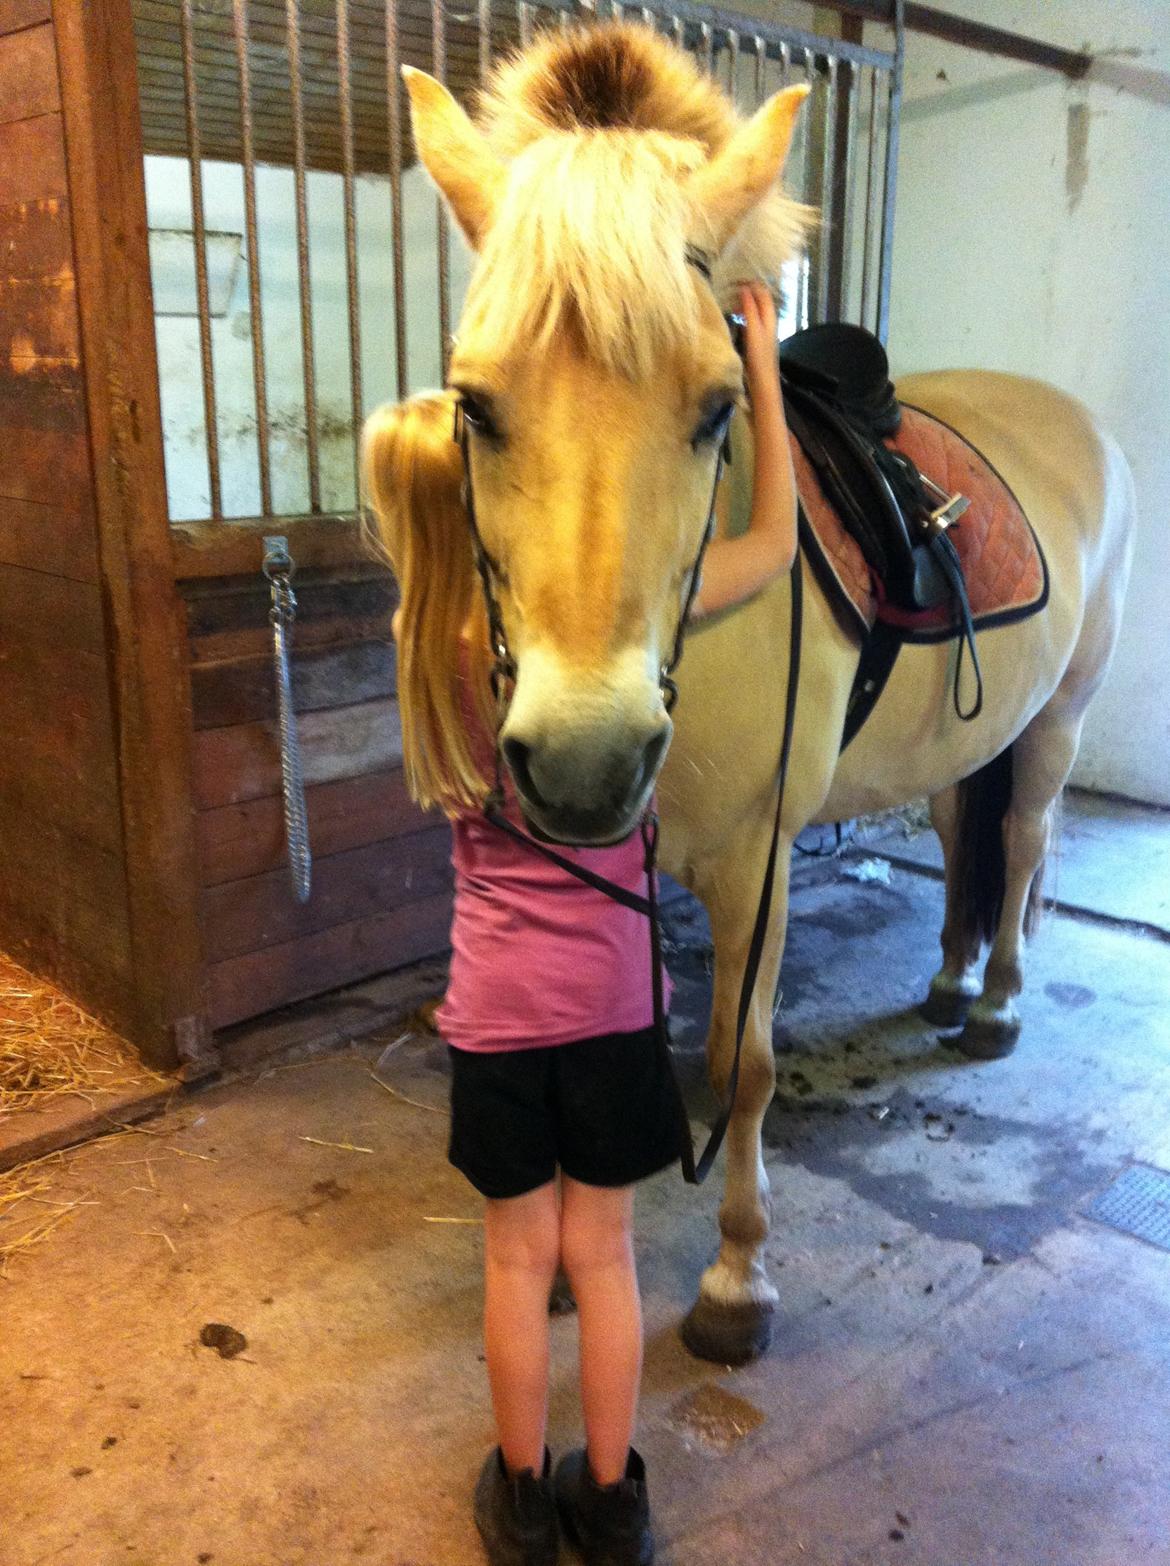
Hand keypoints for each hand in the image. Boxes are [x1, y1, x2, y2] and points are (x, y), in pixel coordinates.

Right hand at [738, 282, 780, 409]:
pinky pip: (749, 324)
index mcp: (769, 321)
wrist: (763, 390)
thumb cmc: (759, 362)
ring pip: (754, 313)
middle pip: (760, 302)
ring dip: (743, 304)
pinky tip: (732, 321)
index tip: (735, 278)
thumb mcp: (754, 334)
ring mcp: (762, 336)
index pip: (763, 294)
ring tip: (729, 300)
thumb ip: (751, 312)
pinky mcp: (755, 346)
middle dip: (747, 292)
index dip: (752, 284)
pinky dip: (741, 317)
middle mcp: (767, 326)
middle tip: (730, 287)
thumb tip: (746, 289)